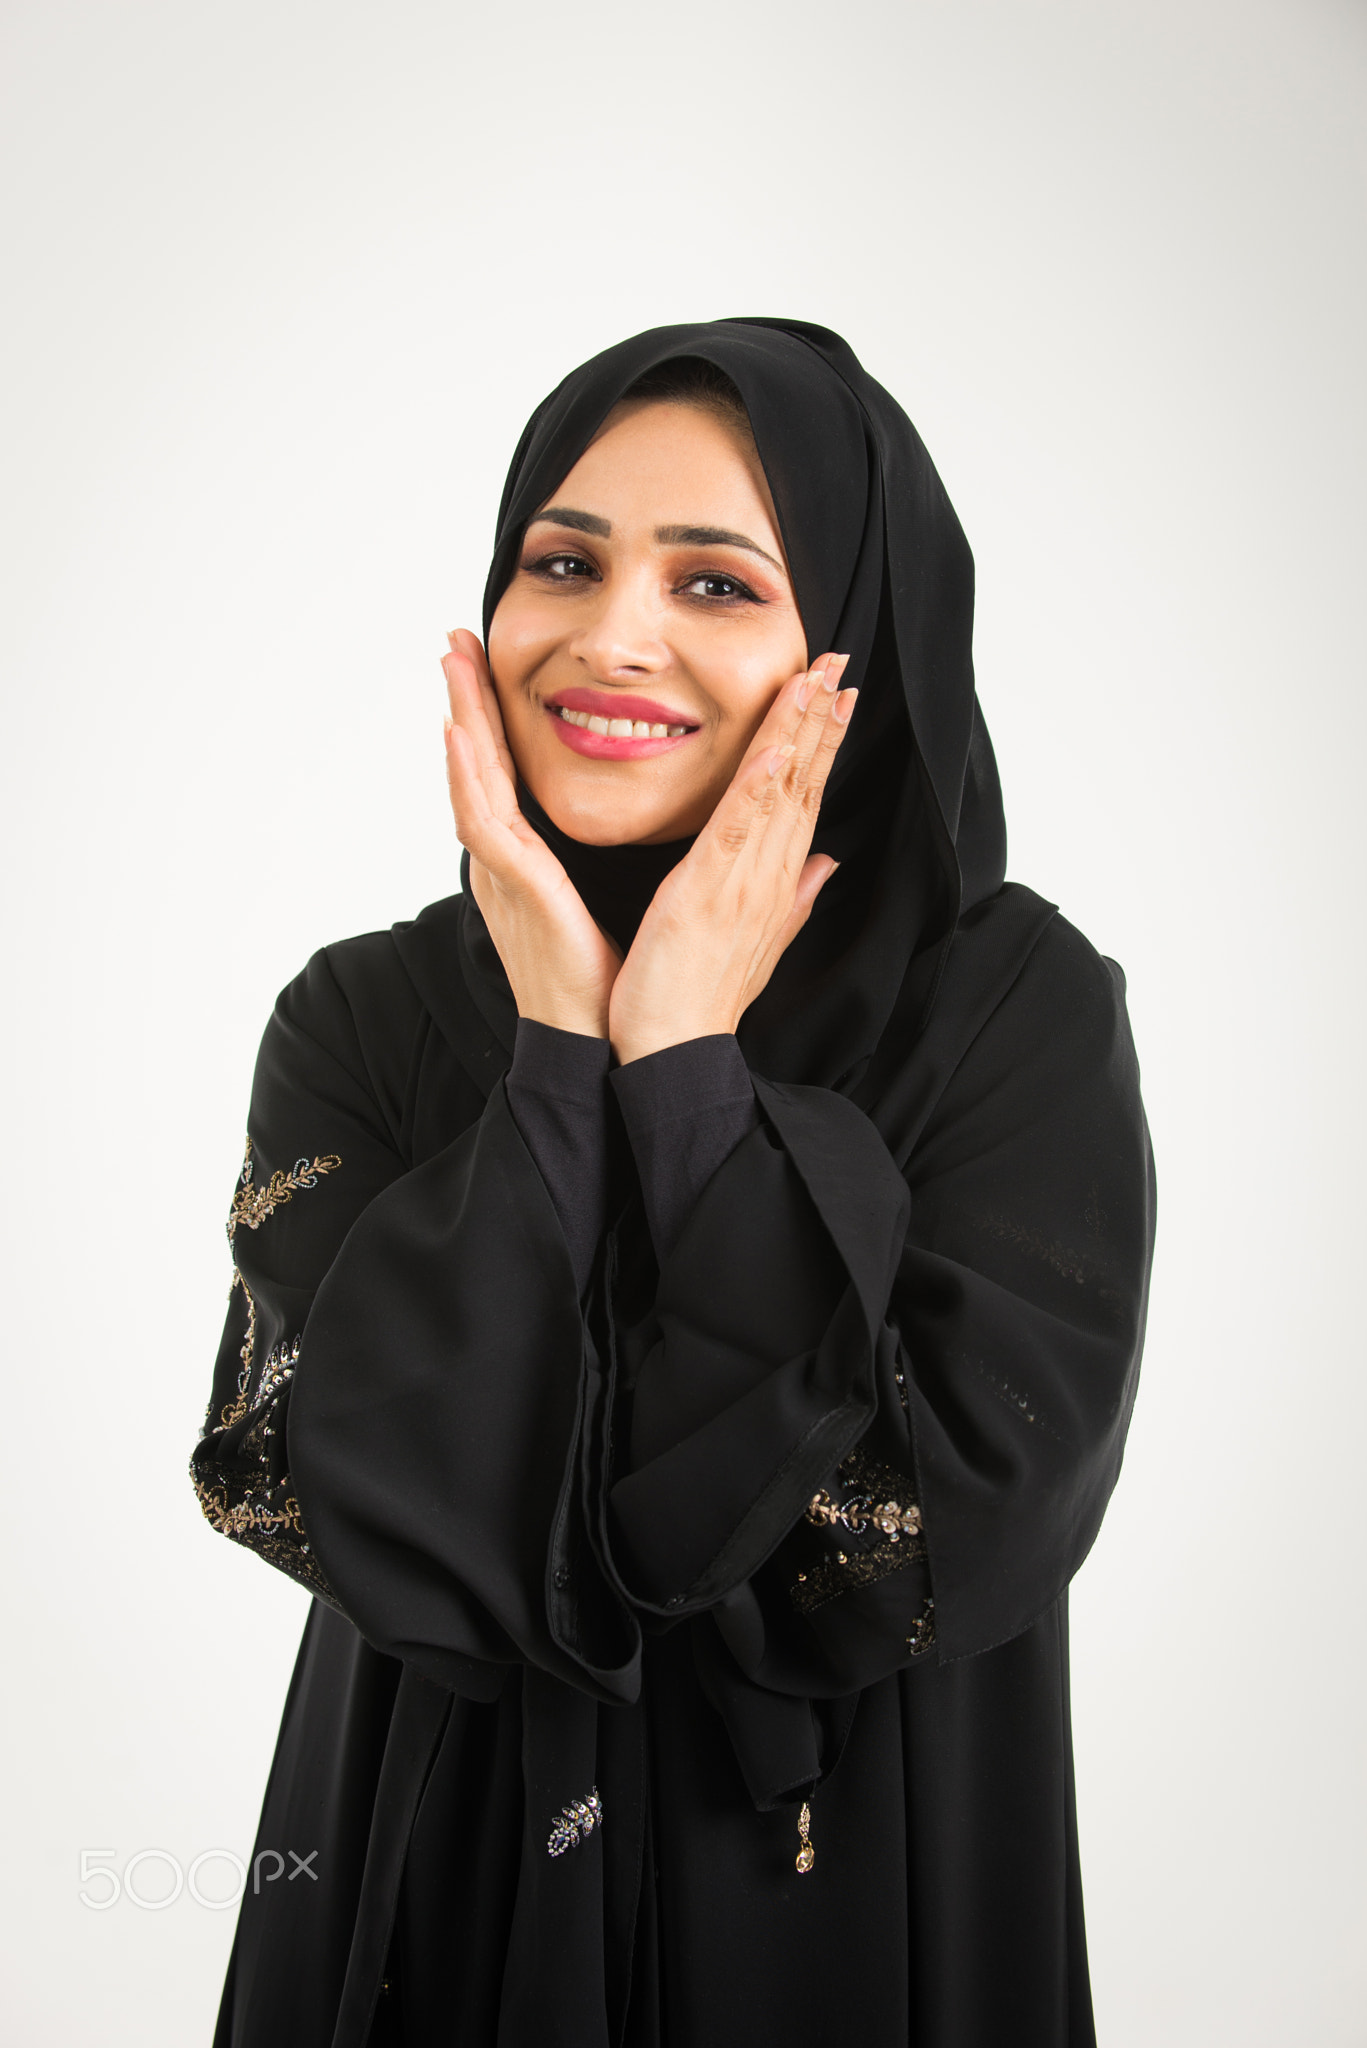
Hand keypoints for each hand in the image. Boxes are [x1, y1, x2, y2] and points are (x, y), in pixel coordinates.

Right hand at [442, 629, 621, 1036]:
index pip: (506, 775)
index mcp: (529, 862)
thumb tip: (659, 830)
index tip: (492, 670)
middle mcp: (506, 861)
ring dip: (460, 715)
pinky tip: (459, 734)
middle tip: (456, 640)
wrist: (599, 1041)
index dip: (496, 721)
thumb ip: (623, 862)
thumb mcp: (617, 900)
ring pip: (471, 779)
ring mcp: (503, 873)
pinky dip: (467, 778)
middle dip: (466, 699)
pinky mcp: (513, 888)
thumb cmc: (608, 981)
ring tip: (451, 660)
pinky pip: (482, 824)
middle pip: (478, 764)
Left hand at [607, 654, 856, 1064]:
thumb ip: (793, 898)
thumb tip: (828, 864)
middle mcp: (769, 877)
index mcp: (773, 883)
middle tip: (839, 661)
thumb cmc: (700, 997)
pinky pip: (739, 830)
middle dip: (822, 719)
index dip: (823, 743)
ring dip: (800, 733)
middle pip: (804, 784)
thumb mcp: (755, 941)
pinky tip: (776, 749)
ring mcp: (744, 884)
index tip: (839, 693)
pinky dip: (760, 788)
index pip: (805, 798)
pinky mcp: (709, 892)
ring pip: (780, 794)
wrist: (674, 1051)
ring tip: (816, 680)